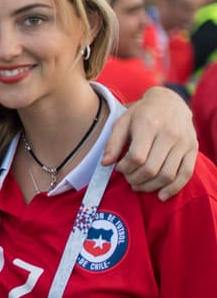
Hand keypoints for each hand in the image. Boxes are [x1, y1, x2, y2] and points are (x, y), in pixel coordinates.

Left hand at [102, 85, 196, 199]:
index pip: (137, 157)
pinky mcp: (193, 149)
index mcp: (149, 125)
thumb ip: (113, 143)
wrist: (170, 102)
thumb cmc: (141, 114)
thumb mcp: (122, 122)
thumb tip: (105, 164)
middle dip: (135, 179)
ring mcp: (183, 142)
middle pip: (151, 169)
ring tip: (139, 186)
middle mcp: (169, 134)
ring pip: (168, 175)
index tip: (118, 168)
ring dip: (150, 186)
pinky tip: (161, 195)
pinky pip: (186, 174)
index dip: (125, 168)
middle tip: (128, 180)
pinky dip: (173, 188)